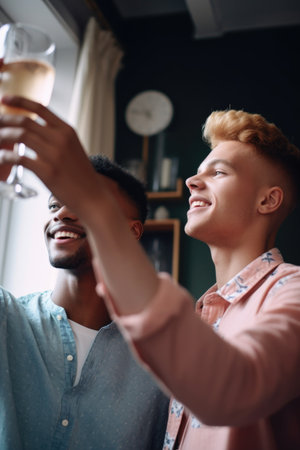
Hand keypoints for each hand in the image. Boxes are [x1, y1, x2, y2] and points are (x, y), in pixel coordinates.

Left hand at [0, 96, 99, 212]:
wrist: (93, 197)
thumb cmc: (81, 176)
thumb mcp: (73, 149)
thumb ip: (57, 138)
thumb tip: (34, 132)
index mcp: (67, 130)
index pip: (39, 108)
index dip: (19, 100)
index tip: (4, 98)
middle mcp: (60, 138)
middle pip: (25, 121)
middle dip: (4, 119)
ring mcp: (54, 154)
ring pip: (19, 135)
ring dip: (2, 135)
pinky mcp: (47, 171)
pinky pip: (19, 158)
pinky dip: (5, 156)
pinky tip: (0, 157)